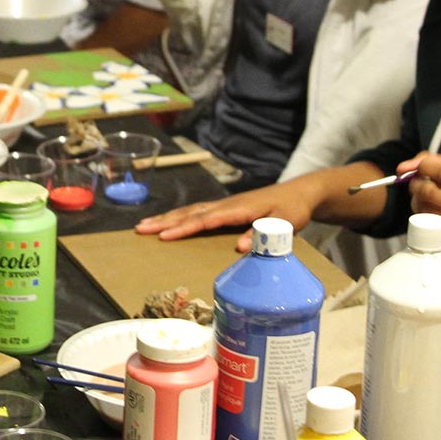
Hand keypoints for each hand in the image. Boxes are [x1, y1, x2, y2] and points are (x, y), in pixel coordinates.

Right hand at [135, 182, 312, 248]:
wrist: (300, 193)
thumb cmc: (293, 209)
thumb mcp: (285, 223)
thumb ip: (264, 234)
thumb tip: (239, 246)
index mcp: (238, 208)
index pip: (206, 219)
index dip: (184, 227)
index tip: (164, 235)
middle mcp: (227, 205)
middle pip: (191, 212)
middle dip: (165, 221)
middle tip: (140, 229)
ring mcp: (224, 205)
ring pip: (190, 211)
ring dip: (167, 218)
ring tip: (144, 226)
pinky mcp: (226, 208)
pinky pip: (197, 212)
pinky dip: (179, 216)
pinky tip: (168, 221)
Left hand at [398, 151, 440, 260]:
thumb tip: (405, 166)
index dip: (423, 166)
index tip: (420, 167)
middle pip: (428, 192)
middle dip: (416, 184)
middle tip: (419, 183)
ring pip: (424, 211)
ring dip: (418, 202)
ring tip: (426, 199)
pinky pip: (427, 229)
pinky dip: (424, 219)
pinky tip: (433, 215)